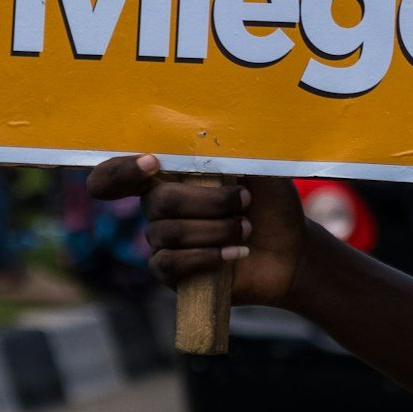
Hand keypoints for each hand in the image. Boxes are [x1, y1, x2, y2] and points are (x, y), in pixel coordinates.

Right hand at [88, 155, 309, 307]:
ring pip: (169, 233)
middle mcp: (161, 207)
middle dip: (209, 202)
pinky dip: (204, 257)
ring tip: (246, 230)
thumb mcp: (258, 171)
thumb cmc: (270, 206)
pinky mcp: (171, 273)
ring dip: (215, 230)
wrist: (291, 252)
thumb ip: (232, 154)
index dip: (121, 170)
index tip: (152, 164)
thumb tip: (212, 138)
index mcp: (173, 176)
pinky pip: (169, 264)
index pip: (122, 172)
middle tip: (243, 203)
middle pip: (160, 201)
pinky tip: (232, 254)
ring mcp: (164, 241)